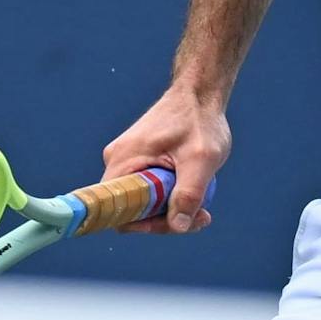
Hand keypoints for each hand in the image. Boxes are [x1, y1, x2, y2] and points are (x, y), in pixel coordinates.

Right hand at [101, 88, 230, 232]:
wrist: (199, 94)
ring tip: (203, 202)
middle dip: (166, 218)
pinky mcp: (138, 160)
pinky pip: (149, 189)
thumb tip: (178, 226)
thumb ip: (189, 194)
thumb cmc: (200, 121)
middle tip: (202, 215)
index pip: (117, 211)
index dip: (145, 225)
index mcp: (123, 160)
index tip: (175, 222)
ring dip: (172, 208)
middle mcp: (117, 161)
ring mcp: (127, 160)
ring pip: (143, 201)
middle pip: (132, 210)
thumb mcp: (201, 160)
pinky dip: (171, 195)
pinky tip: (195, 190)